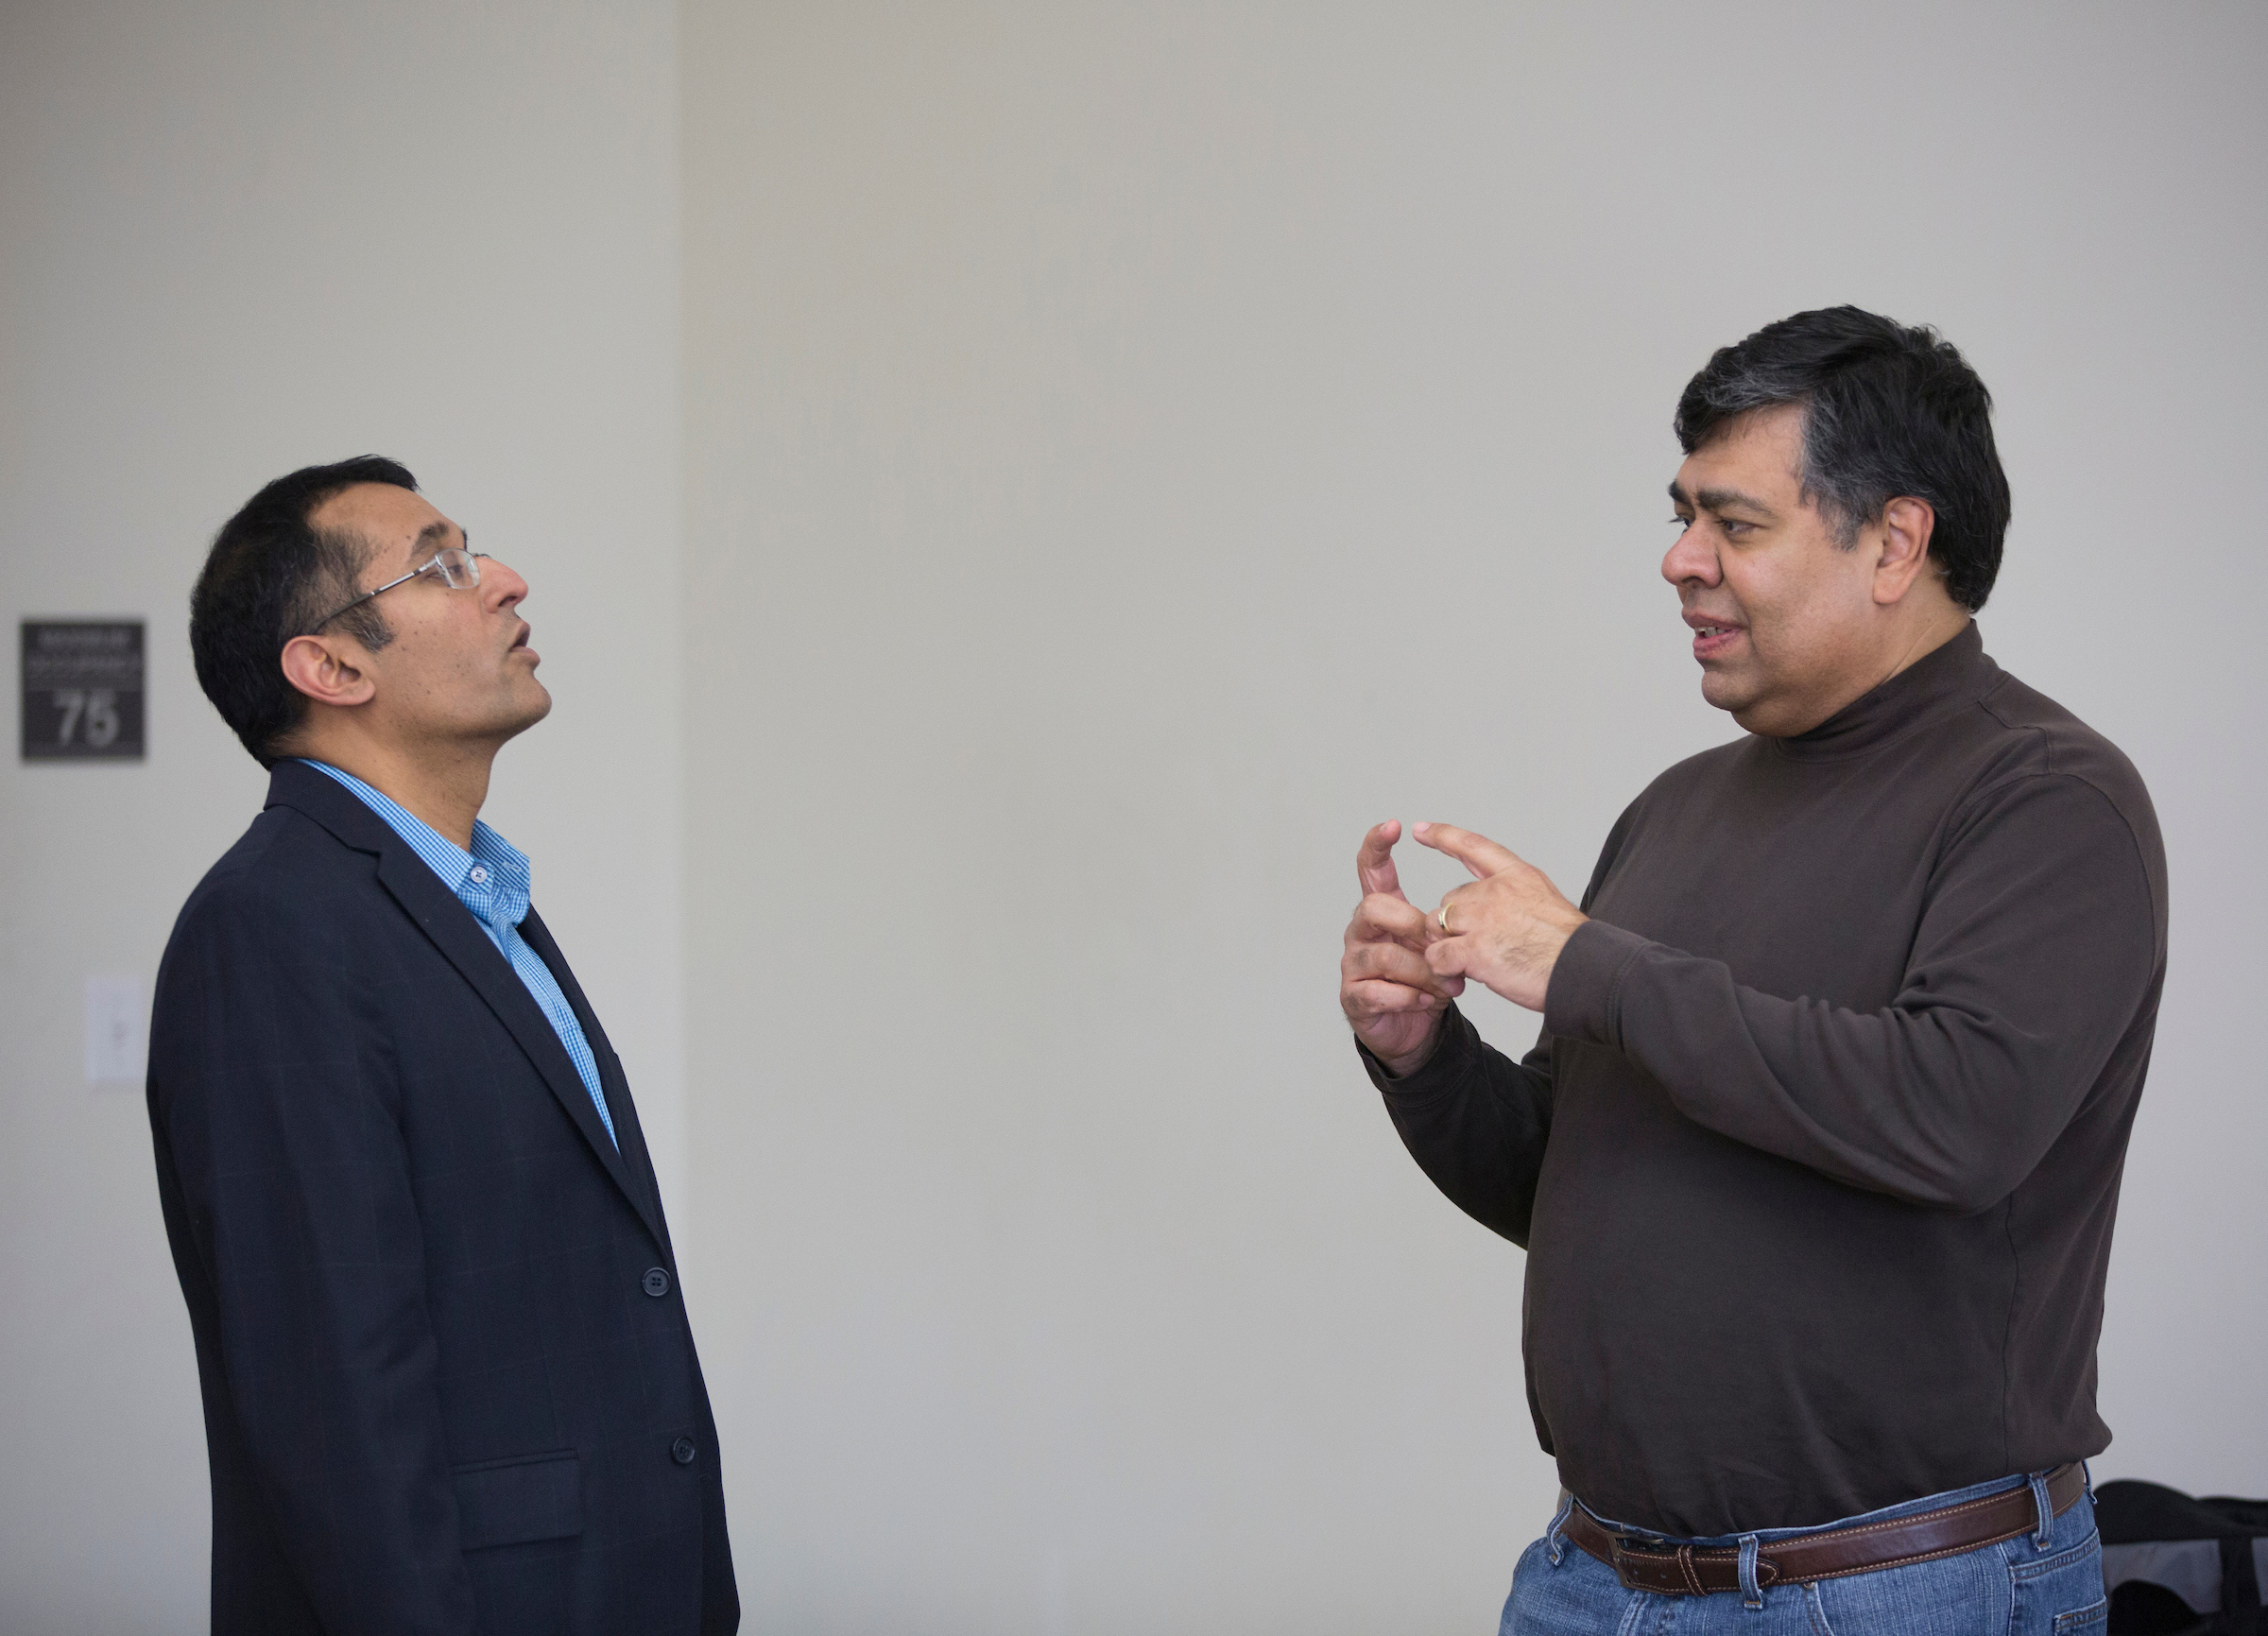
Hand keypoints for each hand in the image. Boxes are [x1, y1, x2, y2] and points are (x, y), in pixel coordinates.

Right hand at [1340, 820, 1463, 1075]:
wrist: (1413, 1028)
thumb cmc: (1425, 979)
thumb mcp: (1439, 944)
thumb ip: (1445, 924)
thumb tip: (1465, 910)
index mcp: (1382, 912)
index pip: (1371, 870)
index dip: (1377, 846)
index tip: (1393, 825)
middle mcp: (1361, 932)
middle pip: (1372, 906)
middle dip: (1409, 922)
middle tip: (1437, 941)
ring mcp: (1354, 964)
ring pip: (1383, 955)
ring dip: (1422, 971)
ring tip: (1449, 985)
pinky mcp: (1355, 996)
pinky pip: (1380, 991)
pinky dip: (1410, 997)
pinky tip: (1428, 1001)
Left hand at [1416, 822, 1586, 1012]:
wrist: (1585, 970)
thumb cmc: (1570, 947)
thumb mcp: (1546, 902)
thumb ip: (1515, 899)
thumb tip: (1489, 911)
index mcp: (1517, 876)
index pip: (1472, 846)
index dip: (1443, 836)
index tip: (1421, 828)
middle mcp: (1497, 891)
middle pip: (1449, 900)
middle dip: (1455, 925)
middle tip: (1481, 948)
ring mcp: (1484, 919)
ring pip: (1437, 925)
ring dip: (1446, 945)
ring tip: (1474, 962)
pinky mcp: (1475, 949)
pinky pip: (1438, 955)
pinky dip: (1443, 968)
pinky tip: (1462, 974)